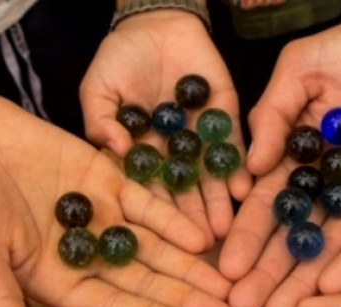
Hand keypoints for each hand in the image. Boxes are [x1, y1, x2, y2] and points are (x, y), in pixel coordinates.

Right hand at [0, 95, 232, 306]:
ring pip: (155, 248)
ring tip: (227, 285)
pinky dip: (174, 219)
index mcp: (59, 283)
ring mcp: (106, 221)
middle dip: (183, 300)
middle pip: (144, 284)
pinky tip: (204, 236)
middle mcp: (90, 259)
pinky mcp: (114, 183)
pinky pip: (150, 204)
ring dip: (190, 267)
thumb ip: (2, 304)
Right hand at [81, 10, 252, 248]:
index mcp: (142, 157)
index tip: (163, 243)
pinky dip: (238, 165)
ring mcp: (201, 139)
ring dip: (218, 202)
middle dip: (193, 220)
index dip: (156, 217)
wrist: (155, 23)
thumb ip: (100, 120)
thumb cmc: (118, 59)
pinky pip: (234, 145)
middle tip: (204, 247)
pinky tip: (243, 188)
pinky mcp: (226, 118)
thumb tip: (113, 148)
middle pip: (184, 194)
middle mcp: (174, 156)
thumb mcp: (98, 89)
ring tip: (227, 228)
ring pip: (210, 177)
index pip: (149, 193)